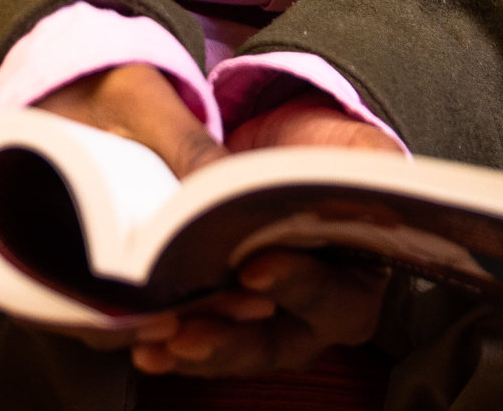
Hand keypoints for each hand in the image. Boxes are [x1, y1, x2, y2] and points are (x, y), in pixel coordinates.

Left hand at [36, 76, 392, 376]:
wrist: (280, 154)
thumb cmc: (323, 154)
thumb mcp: (353, 148)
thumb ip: (358, 160)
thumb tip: (341, 174)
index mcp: (358, 280)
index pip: (334, 298)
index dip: (297, 286)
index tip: (254, 269)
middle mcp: (316, 318)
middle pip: (277, 344)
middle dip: (231, 340)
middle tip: (190, 331)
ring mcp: (269, 327)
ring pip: (233, 355)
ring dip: (194, 351)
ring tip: (158, 340)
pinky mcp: (226, 324)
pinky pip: (200, 349)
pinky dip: (171, 348)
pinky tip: (144, 346)